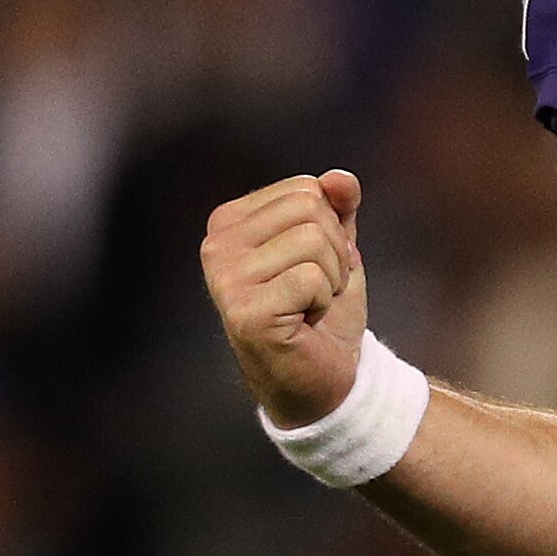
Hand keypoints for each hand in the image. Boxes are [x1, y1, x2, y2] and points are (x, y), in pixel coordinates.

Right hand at [202, 171, 369, 427]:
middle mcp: (216, 245)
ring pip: (314, 240)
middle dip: (335, 250)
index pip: (306, 188)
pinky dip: (324, 301)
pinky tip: (304, 322)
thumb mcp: (337, 249)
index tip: (314, 266)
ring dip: (331, 278)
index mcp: (230, 222)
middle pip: (311, 208)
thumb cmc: (323, 311)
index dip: (331, 228)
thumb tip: (340, 177)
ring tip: (309, 306)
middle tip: (316, 288)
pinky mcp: (245, 311)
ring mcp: (224, 279)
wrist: (326, 378)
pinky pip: (312, 277)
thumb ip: (338, 208)